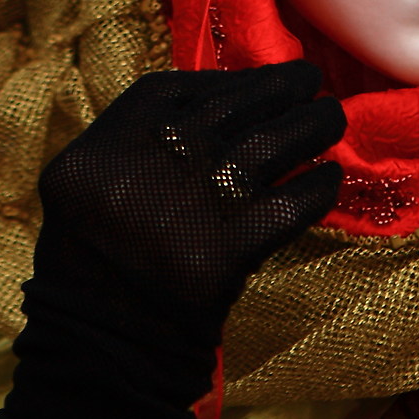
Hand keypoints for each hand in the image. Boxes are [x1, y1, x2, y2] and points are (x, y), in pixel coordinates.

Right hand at [32, 61, 346, 338]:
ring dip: (311, 125)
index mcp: (108, 142)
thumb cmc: (102, 257)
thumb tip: (224, 97)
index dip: (229, 79)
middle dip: (281, 88)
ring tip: (331, 118)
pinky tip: (329, 178)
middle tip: (311, 82)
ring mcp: (189, 204)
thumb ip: (137, 139)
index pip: (179, 89)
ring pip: (271, 143)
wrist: (104, 341)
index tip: (262, 77)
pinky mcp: (226, 251)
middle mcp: (148, 162)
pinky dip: (318, 187)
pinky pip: (291, 204)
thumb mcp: (88, 183)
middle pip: (232, 108)